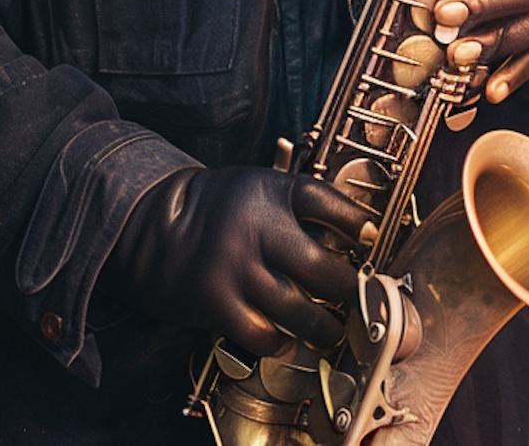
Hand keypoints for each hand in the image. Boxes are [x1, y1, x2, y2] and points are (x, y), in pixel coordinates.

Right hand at [102, 166, 367, 356]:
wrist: (158, 229)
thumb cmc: (225, 211)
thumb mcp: (262, 187)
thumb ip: (302, 205)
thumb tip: (361, 235)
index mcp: (269, 191)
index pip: (324, 201)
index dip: (356, 222)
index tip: (371, 239)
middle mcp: (255, 229)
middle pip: (320, 266)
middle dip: (348, 288)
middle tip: (359, 297)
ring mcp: (236, 268)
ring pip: (297, 310)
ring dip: (324, 326)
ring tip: (333, 328)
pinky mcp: (217, 303)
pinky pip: (263, 335)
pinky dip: (282, 342)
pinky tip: (290, 337)